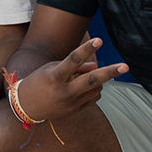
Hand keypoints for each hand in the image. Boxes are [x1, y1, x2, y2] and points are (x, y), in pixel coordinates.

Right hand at [12, 37, 127, 122]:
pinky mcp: (75, 111)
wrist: (26, 106)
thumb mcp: (52, 68)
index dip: (87, 48)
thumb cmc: (38, 81)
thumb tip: (96, 65)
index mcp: (55, 77)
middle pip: (92, 80)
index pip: (73, 60)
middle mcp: (64, 91)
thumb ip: (76, 67)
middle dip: (110, 72)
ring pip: (96, 88)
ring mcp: (71, 103)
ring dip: (99, 79)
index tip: (99, 40)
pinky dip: (94, 90)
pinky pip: (93, 98)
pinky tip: (85, 87)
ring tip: (90, 75)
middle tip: (125, 66)